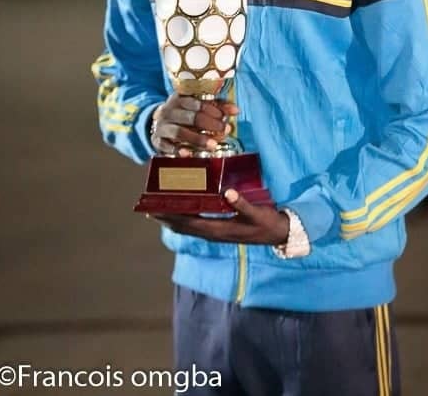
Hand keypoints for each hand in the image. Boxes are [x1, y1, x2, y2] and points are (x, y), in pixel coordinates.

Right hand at [150, 94, 238, 155]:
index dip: (212, 109)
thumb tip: (236, 110)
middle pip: (190, 117)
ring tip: (213, 145)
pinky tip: (189, 154)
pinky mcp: (157, 140)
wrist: (158, 123)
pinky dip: (177, 150)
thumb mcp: (196, 107)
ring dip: (197, 139)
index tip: (224, 117)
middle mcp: (168, 110)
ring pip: (179, 131)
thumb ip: (216, 107)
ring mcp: (162, 126)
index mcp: (179, 98)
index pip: (196, 102)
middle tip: (224, 130)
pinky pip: (166, 145)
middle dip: (209, 124)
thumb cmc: (183, 114)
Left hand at [151, 189, 289, 245]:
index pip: (190, 223)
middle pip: (185, 227)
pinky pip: (197, 225)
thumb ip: (242, 204)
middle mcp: (214, 234)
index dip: (172, 217)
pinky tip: (181, 212)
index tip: (156, 210)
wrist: (277, 234)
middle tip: (150, 208)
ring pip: (189, 227)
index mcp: (219, 230)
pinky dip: (186, 219)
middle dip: (167, 218)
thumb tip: (228, 192)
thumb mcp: (257, 213)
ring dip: (174, 219)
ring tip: (159, 210)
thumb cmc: (267, 222)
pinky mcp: (220, 230)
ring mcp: (216, 233)